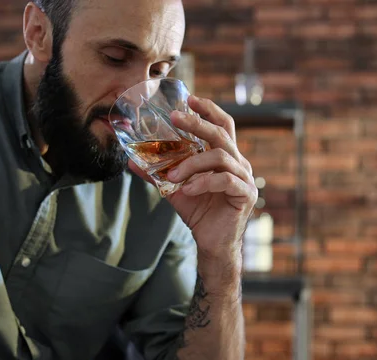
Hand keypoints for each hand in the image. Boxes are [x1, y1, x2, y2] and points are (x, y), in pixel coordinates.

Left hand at [129, 95, 256, 281]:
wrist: (212, 244)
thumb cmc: (199, 212)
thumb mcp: (174, 189)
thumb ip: (158, 172)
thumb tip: (131, 159)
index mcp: (226, 157)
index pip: (222, 125)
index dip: (209, 110)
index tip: (189, 99)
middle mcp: (239, 163)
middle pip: (222, 134)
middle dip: (198, 123)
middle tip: (175, 118)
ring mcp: (245, 178)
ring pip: (221, 157)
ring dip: (193, 163)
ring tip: (173, 175)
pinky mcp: (245, 194)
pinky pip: (225, 180)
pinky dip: (203, 182)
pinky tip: (188, 190)